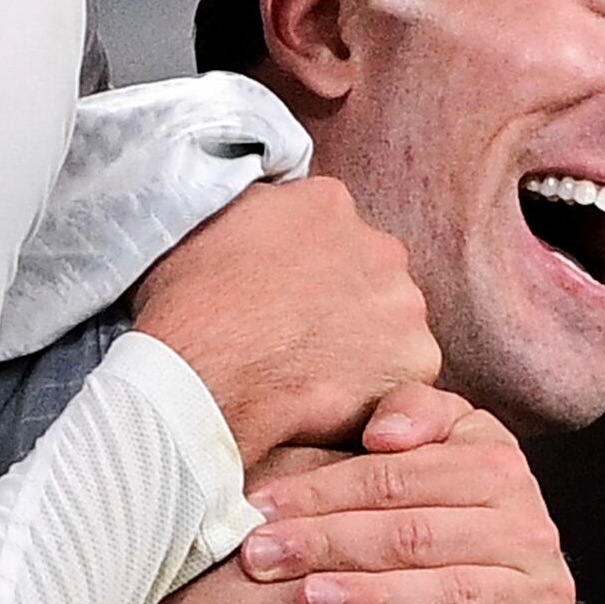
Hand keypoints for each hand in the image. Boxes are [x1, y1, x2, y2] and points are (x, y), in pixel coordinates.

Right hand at [132, 178, 440, 464]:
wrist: (203, 377)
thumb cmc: (190, 309)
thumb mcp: (209, 228)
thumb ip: (259, 214)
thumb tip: (268, 218)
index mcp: (326, 203)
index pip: (332, 228)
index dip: (309, 267)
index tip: (289, 295)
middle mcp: (377, 242)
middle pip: (373, 274)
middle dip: (347, 302)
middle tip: (303, 340)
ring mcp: (401, 301)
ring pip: (393, 324)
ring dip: (366, 346)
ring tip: (315, 375)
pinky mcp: (414, 358)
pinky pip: (403, 375)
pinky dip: (376, 390)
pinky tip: (334, 400)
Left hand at [236, 390, 572, 603]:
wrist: (521, 570)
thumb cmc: (458, 502)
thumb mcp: (448, 438)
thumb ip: (414, 412)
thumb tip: (382, 435)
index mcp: (498, 467)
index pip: (397, 479)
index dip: (324, 491)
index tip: (261, 508)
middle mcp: (526, 528)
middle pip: (415, 536)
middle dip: (330, 545)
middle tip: (261, 559)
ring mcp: (538, 592)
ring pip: (452, 596)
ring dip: (378, 603)